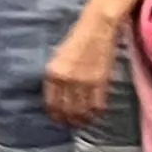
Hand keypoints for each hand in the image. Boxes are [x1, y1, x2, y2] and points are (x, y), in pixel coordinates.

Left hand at [44, 11, 121, 127]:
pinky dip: (95, 113)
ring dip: (82, 120)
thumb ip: (57, 77)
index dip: (55, 115)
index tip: (58, 120)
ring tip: (83, 122)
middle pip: (66, 110)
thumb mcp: (59, 58)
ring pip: (81, 111)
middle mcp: (65, 80)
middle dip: (68, 121)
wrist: (97, 26)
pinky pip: (97, 105)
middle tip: (71, 124)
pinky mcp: (100, 81)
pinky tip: (94, 114)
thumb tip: (58, 97)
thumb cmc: (77, 39)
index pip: (51, 103)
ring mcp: (83, 82)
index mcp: (52, 73)